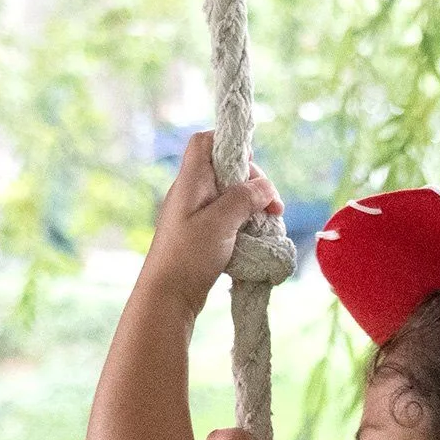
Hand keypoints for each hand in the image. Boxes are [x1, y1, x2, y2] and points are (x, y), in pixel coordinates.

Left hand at [140, 131, 284, 321]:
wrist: (167, 297)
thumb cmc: (188, 256)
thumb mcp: (220, 222)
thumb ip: (243, 198)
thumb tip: (264, 187)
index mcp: (190, 182)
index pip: (205, 142)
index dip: (230, 144)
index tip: (253, 168)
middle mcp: (191, 193)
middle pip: (225, 169)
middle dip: (253, 183)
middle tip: (273, 207)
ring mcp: (195, 214)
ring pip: (230, 196)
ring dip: (252, 206)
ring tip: (269, 224)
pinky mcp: (200, 234)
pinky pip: (227, 218)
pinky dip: (244, 223)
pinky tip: (255, 238)